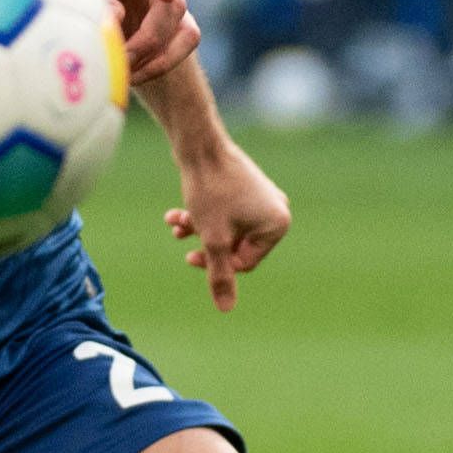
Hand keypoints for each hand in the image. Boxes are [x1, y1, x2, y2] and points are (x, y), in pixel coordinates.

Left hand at [84, 0, 198, 89]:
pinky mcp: (175, 31)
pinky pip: (182, 48)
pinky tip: (134, 76)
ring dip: (159, 57)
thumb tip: (118, 17)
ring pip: (186, 31)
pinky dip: (161, 66)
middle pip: (172, 6)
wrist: (83, 11)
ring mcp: (170, 8)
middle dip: (148, 38)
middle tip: (122, 60)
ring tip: (127, 74)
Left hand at [166, 143, 290, 309]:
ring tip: (175, 222)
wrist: (199, 143)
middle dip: (205, 242)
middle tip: (181, 237)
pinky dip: (203, 215)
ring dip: (199, 228)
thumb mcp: (213, 239)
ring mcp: (262, 196)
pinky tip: (177, 214)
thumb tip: (226, 309)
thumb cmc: (210, 190)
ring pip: (226, 227)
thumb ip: (219, 275)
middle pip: (235, 245)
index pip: (246, 262)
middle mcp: (276, 209)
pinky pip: (225, 211)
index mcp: (278, 224)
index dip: (216, 263)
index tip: (191, 256)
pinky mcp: (246, 186)